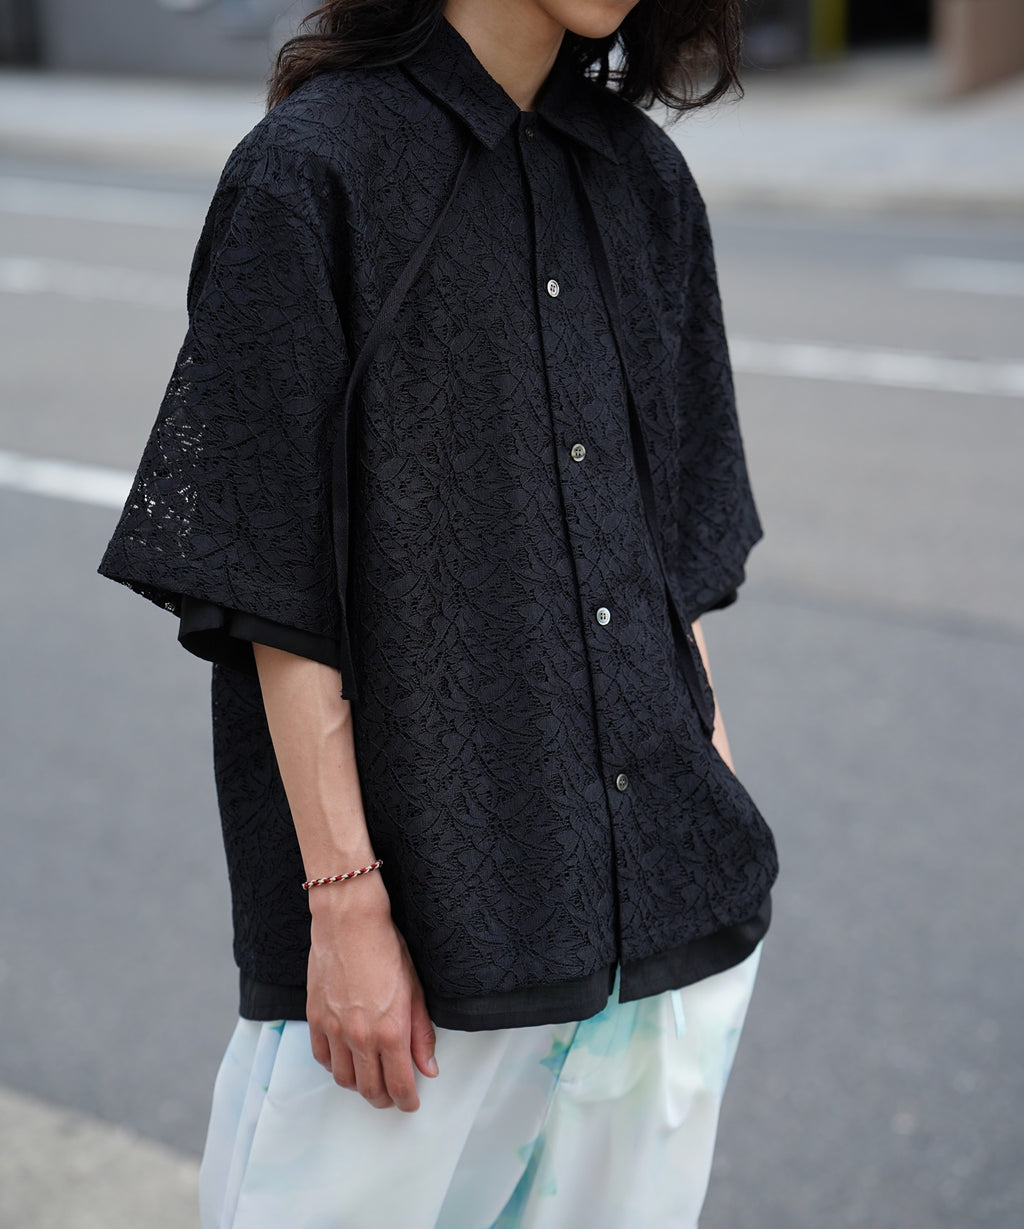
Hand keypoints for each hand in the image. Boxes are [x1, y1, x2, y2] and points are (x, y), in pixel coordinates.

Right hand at [305, 873, 437, 1112]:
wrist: (350, 923)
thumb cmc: (386, 949)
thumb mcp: (415, 990)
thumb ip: (422, 1034)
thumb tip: (430, 1067)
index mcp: (391, 1032)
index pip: (400, 1085)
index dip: (407, 1101)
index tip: (411, 1103)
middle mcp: (361, 1037)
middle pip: (370, 1089)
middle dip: (384, 1099)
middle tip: (393, 1095)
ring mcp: (334, 1030)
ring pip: (344, 1079)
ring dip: (359, 1086)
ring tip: (370, 1079)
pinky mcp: (315, 1018)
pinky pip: (322, 1058)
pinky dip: (334, 1066)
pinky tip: (346, 1059)